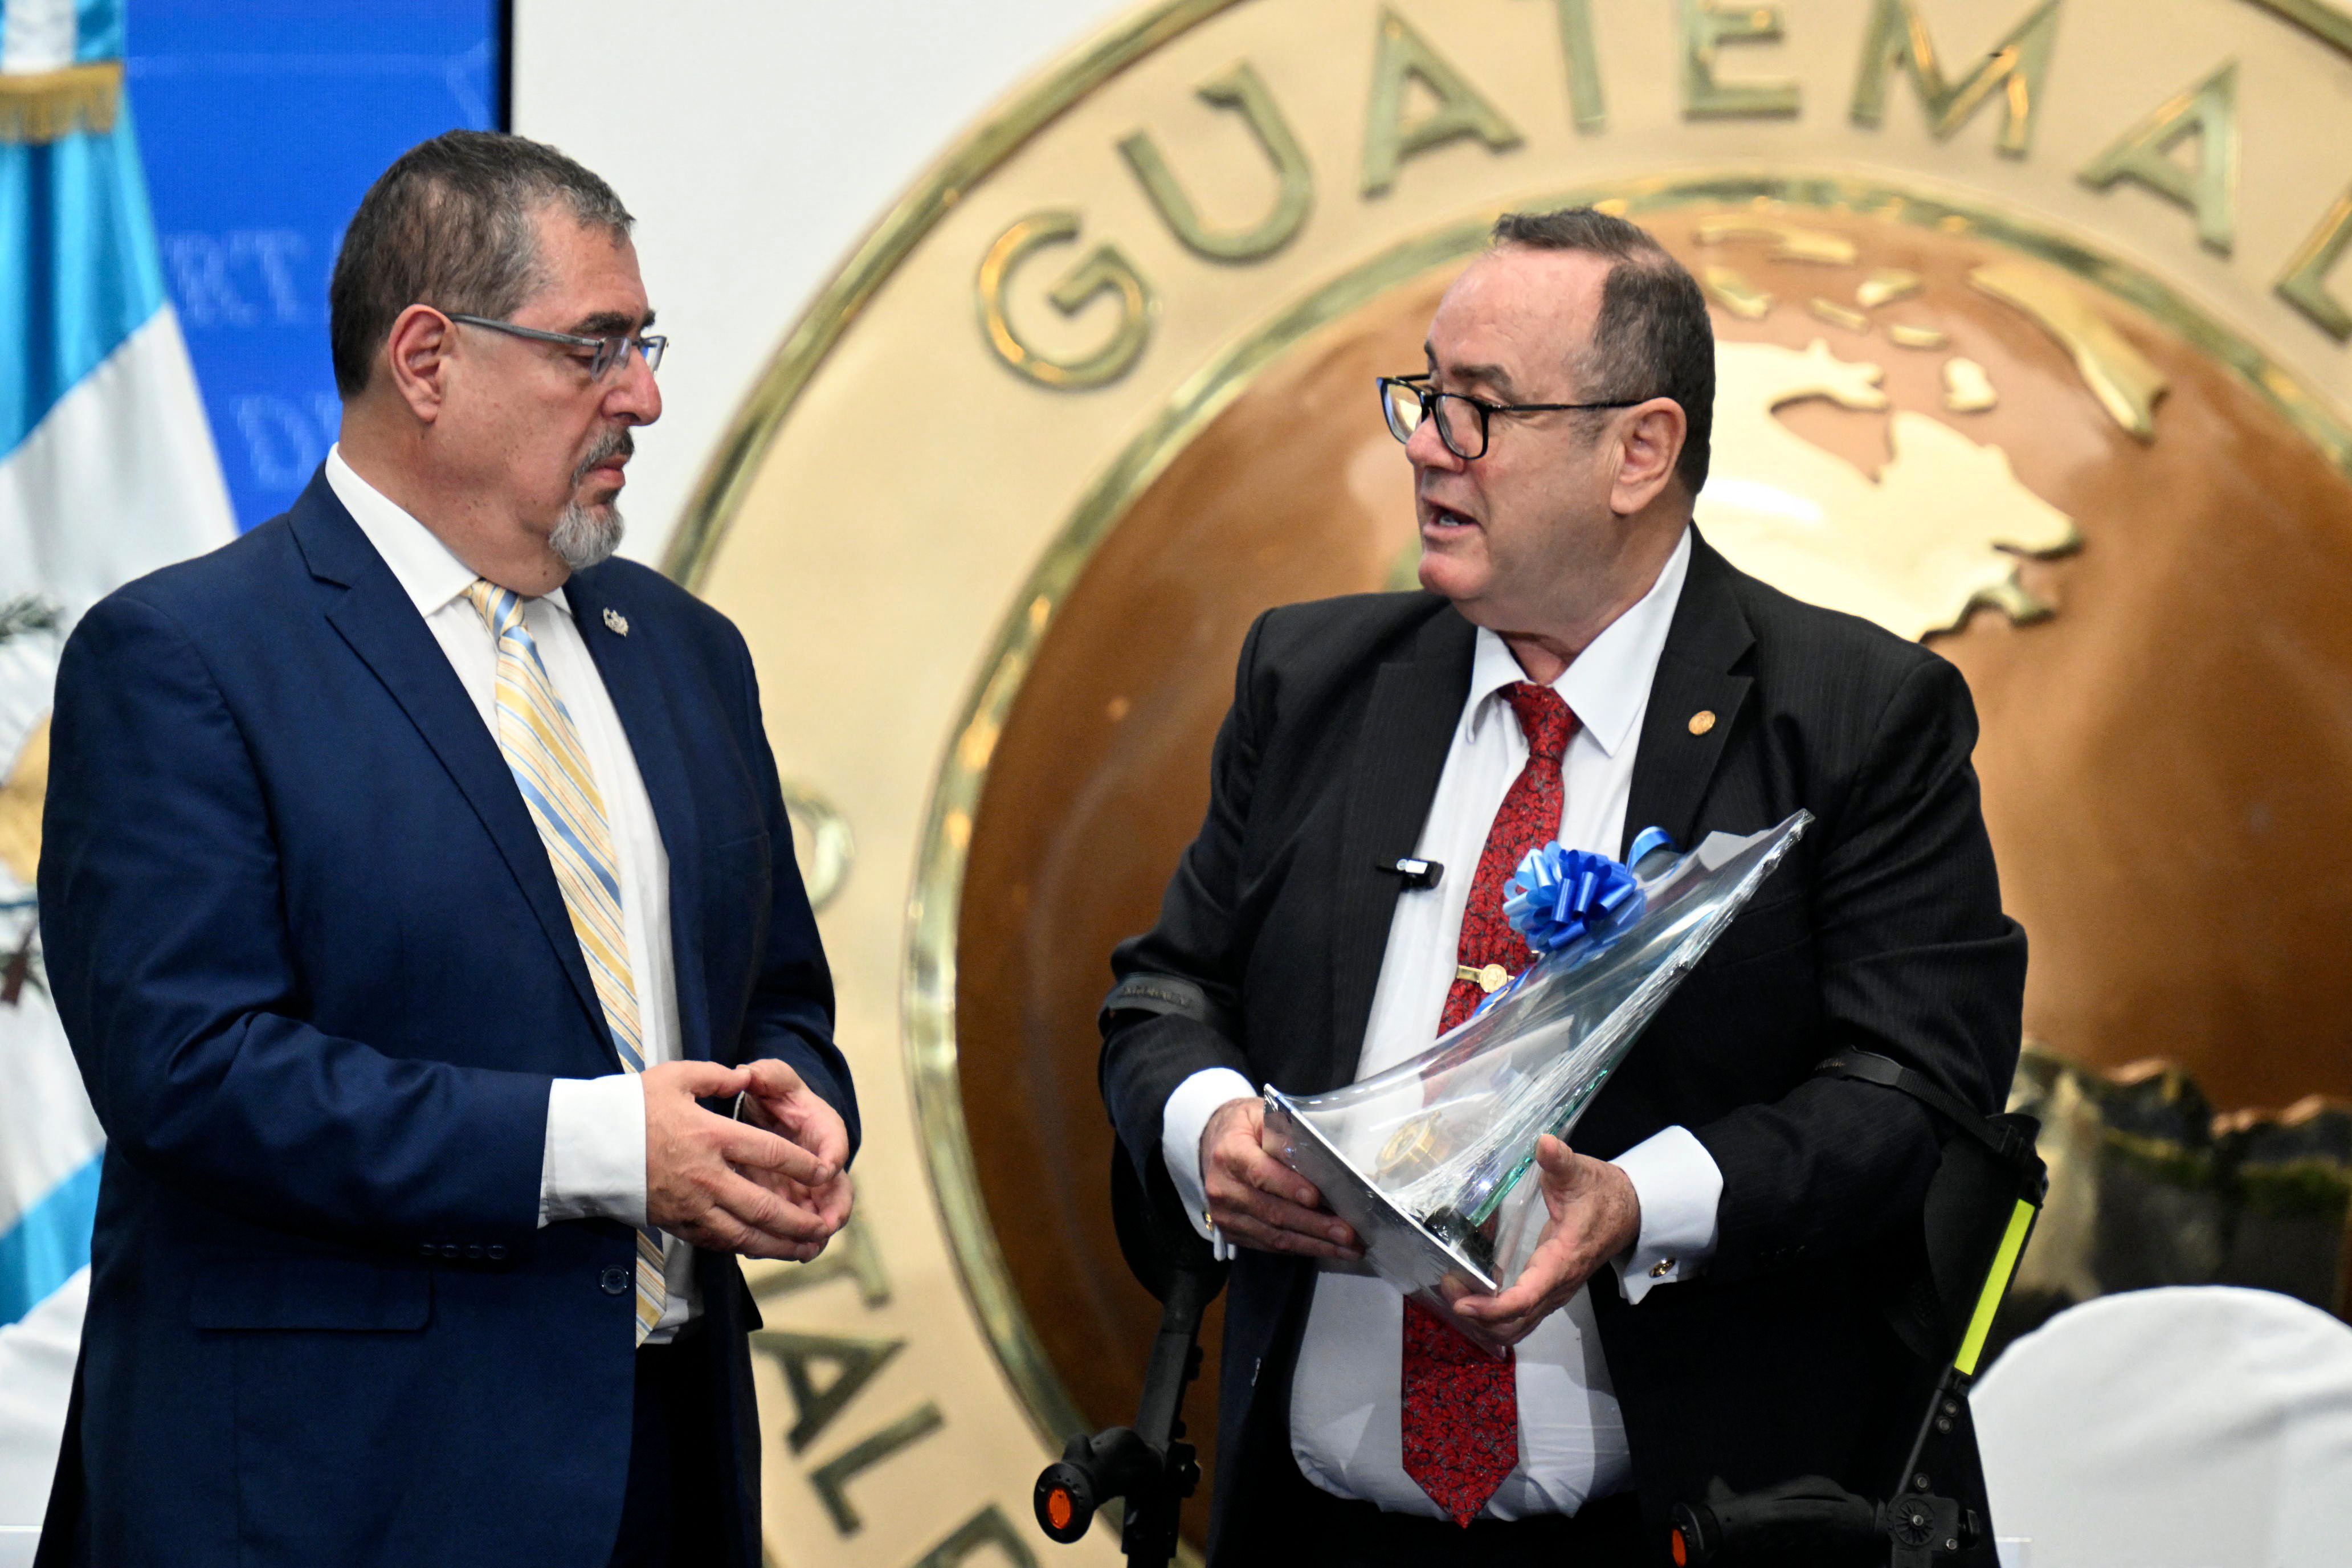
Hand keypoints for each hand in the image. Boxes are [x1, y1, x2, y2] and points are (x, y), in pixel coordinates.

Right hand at [642, 1060, 839, 1260]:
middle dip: (799, 1220)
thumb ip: (715, 1077)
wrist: (585, 1148)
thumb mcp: (674, 1078)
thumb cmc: (629, 1108)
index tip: (825, 1171)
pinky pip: (716, 1242)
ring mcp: (691, 1205)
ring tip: (804, 1248)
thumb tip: (744, 1077)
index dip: (803, 1164)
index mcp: (712, 1136)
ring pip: (744, 1234)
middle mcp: (707, 1176)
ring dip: (778, 1244)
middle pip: (764, 1206)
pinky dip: (743, 1248)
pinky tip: (760, 1249)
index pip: (771, 1153)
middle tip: (824, 1226)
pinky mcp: (676, 1223)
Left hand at [734, 1057, 854, 1252]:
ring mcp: (806, 1187)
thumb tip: (748, 1074)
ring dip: (808, 1236)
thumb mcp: (772, 1077)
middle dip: (832, 1212)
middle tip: (823, 1228)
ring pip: (815, 1217)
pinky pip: (790, 1227)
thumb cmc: (774, 1093)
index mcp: (824, 1129)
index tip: (825, 1171)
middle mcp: (821, 1163)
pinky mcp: (788, 1202)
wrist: (768, 1112)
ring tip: (799, 1252)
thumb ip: (765, 1074)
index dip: (832, 1158)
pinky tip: (758, 1249)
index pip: (835, 1144)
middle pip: (837, 1192)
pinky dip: (778, 1241)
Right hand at [1199, 1097, 1360, 1259]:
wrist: (1210, 1145)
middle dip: (1314, 1225)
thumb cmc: (1245, 1127)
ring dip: (1314, 1244)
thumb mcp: (1260, 1115)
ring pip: (1274, 1236)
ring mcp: (1225, 1215)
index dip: (1288, 1187)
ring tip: (1348, 1248)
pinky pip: (1270, 1246)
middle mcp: (1224, 1188)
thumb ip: (1284, 1131)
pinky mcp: (1231, 1232)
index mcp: (1230, 1154)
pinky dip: (1301, 1248)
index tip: (1316, 1198)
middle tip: (1348, 1233)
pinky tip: (1327, 1248)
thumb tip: (1319, 1153)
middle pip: (1272, 1212)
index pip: (1260, 1173)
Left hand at [1450, 1136, 1639, 1346]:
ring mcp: (1554, 1291)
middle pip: (1517, 1323)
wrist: (1629, 1209)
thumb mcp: (1580, 1172)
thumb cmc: (1601, 1193)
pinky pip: (1522, 1315)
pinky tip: (1473, 1292)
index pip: (1527, 1297)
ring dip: (1485, 1319)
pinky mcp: (1550, 1289)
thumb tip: (1544, 1142)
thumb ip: (1559, 1160)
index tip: (1462, 1302)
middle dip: (1479, 1316)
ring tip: (1455, 1290)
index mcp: (1562, 1261)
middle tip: (1449, 1289)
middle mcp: (1558, 1285)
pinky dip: (1495, 1313)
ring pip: (1519, 1325)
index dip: (1493, 1306)